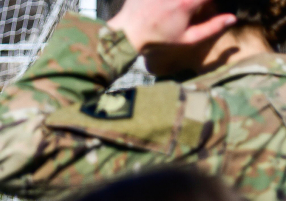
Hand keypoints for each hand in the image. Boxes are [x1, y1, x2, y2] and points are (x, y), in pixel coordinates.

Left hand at [107, 0, 235, 51]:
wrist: (126, 34)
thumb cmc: (157, 39)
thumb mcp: (186, 39)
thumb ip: (211, 28)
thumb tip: (232, 18)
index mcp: (187, 2)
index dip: (212, 0)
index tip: (210, 4)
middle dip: (197, 1)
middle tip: (195, 6)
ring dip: (185, 0)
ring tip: (177, 8)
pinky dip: (168, 1)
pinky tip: (168, 5)